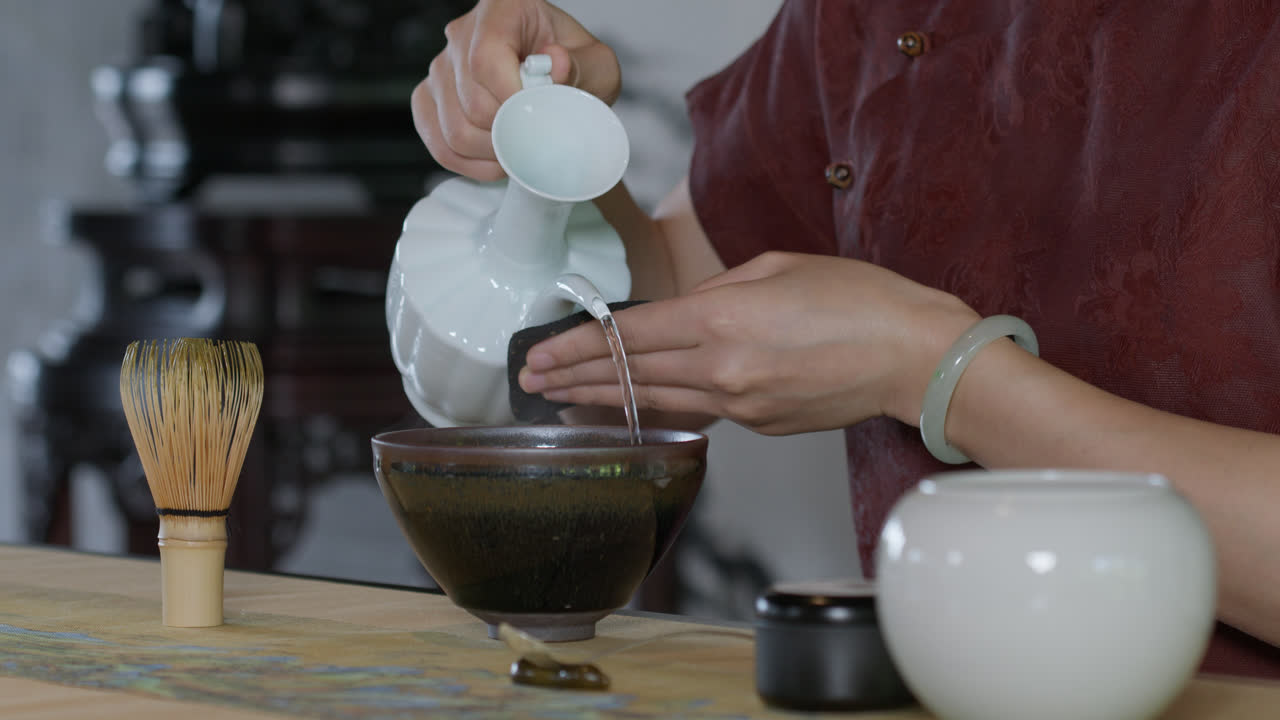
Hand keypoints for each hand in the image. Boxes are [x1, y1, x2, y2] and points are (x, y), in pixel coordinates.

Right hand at [411, 0, 621, 179]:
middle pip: (471, 102)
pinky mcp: (430, 98)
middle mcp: (462, 35)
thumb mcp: (597, 64)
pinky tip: (496, 163)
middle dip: (509, 135)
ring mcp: (441, 68)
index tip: (537, 120)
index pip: (487, 58)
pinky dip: (469, 164)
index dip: (511, 99)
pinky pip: (439, 143)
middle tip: (537, 144)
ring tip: (520, 154)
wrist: (557, 79)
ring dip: (491, 155)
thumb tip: (555, 66)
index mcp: (502, 11)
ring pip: (454, 129)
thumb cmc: (574, 68)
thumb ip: (585, 66)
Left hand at [517, 252, 979, 434]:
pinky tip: (637, 403)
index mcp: (724, 319)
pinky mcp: (760, 426)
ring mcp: (742, 405)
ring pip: (658, 400)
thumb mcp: (779, 266)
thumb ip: (720, 289)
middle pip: (633, 374)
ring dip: (607, 399)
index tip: (542, 351)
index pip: (631, 335)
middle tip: (532, 380)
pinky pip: (701, 412)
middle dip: (576, 376)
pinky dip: (663, 405)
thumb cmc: (860, 299)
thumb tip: (685, 311)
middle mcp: (724, 369)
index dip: (579, 344)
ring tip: (564, 399)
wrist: (914, 356)